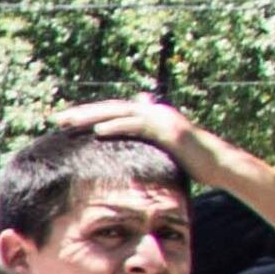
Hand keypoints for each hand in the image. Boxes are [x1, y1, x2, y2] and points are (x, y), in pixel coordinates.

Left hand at [60, 95, 232, 189]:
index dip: (88, 114)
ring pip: (121, 114)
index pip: (112, 112)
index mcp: (149, 114)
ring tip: (70, 122)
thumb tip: (133, 137)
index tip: (64, 120)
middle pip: (111, 109)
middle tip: (57, 117)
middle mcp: (153, 111)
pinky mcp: (168, 131)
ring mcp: (161, 119)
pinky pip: (139, 127)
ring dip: (93, 117)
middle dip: (83, 112)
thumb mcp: (161, 147)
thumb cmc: (189, 159)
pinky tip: (99, 131)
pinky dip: (118, 127)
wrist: (217, 164)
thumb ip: (146, 137)